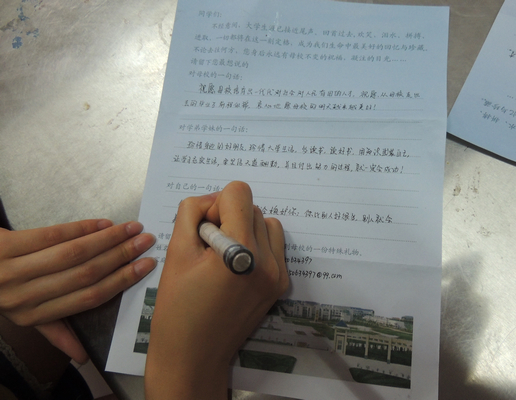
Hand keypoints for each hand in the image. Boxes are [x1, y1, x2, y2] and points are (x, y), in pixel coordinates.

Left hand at [0, 220, 155, 362]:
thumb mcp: (23, 315)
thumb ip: (54, 330)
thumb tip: (82, 356)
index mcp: (34, 315)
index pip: (88, 299)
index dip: (121, 282)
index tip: (146, 266)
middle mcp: (24, 296)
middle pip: (85, 274)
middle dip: (120, 256)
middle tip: (145, 241)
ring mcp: (13, 270)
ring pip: (72, 253)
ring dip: (106, 239)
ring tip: (130, 228)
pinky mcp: (4, 245)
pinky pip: (51, 234)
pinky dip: (80, 228)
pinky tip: (101, 223)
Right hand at [145, 181, 288, 399]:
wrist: (194, 356)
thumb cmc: (178, 307)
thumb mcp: (176, 252)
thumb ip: (192, 213)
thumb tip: (211, 200)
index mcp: (241, 249)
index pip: (239, 192)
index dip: (215, 204)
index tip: (203, 230)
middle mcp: (268, 259)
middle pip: (252, 208)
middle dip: (229, 218)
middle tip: (208, 248)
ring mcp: (279, 274)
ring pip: (267, 224)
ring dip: (246, 229)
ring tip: (225, 256)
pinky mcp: (281, 285)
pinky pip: (274, 247)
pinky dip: (257, 247)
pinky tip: (237, 268)